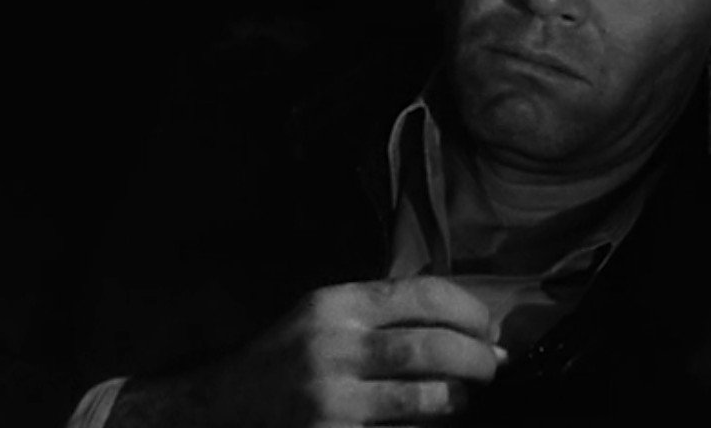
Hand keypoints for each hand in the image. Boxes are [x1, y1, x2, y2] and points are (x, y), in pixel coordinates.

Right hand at [105, 276, 505, 427]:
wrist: (219, 409)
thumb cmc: (285, 359)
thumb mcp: (325, 316)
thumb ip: (384, 313)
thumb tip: (466, 327)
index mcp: (336, 305)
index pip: (423, 295)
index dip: (469, 311)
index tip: (487, 328)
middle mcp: (333, 347)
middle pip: (432, 348)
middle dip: (476, 359)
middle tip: (492, 368)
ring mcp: (332, 401)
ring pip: (424, 399)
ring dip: (458, 400)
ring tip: (466, 398)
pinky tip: (432, 426)